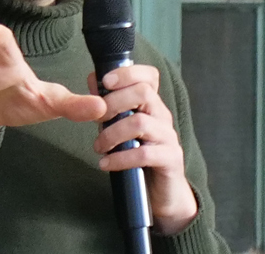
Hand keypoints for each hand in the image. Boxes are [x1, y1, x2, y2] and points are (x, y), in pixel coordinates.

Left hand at [89, 64, 198, 234]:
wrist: (159, 191)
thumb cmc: (135, 152)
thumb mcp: (118, 125)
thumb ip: (108, 104)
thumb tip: (93, 80)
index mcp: (149, 104)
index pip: (149, 76)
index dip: (128, 73)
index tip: (105, 82)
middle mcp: (162, 116)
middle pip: (143, 93)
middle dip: (112, 103)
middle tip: (95, 120)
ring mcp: (168, 137)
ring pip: (141, 123)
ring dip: (112, 134)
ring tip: (98, 147)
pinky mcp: (171, 159)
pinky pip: (145, 154)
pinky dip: (120, 158)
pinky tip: (105, 163)